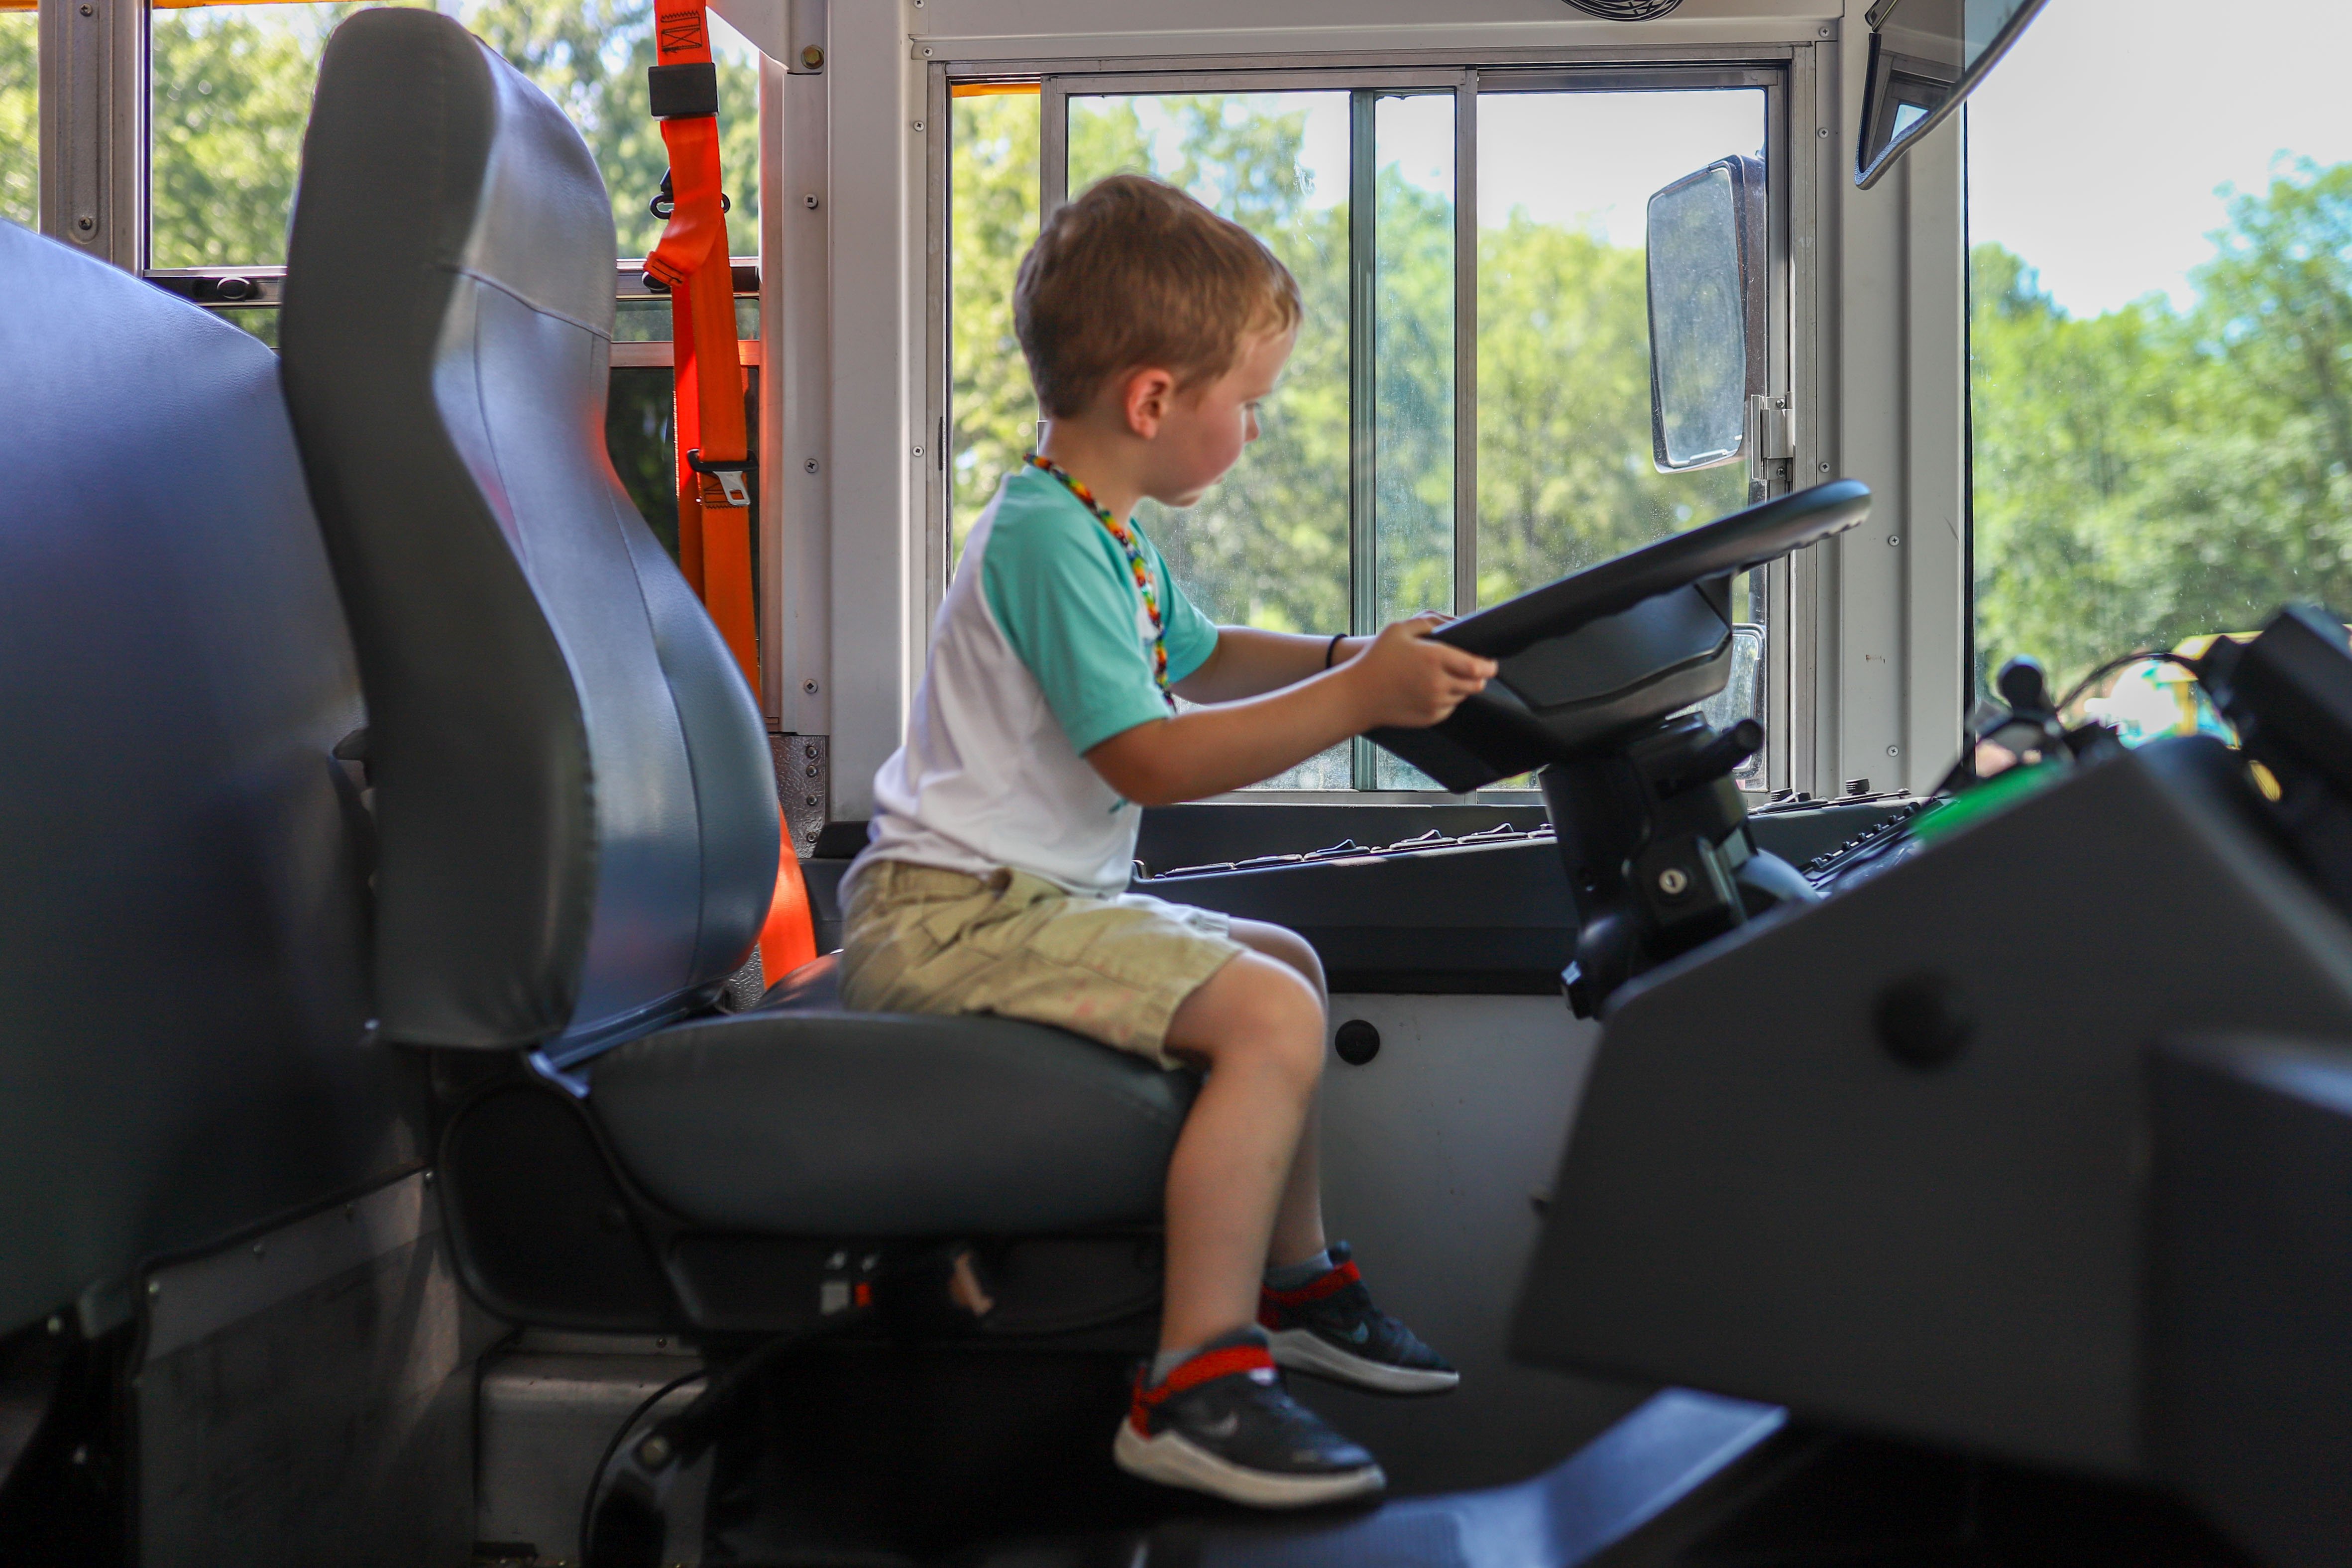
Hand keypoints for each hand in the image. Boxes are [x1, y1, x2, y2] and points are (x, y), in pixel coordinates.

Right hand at [1338, 613, 1496, 729]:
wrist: (1357, 695)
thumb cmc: (1375, 660)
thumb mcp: (1397, 630)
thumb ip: (1427, 622)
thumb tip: (1450, 624)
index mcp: (1434, 659)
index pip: (1477, 666)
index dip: (1489, 665)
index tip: (1490, 662)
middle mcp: (1438, 683)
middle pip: (1476, 683)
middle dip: (1478, 676)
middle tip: (1471, 669)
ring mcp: (1435, 703)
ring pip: (1463, 696)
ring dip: (1461, 687)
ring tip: (1444, 677)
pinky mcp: (1430, 718)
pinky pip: (1450, 708)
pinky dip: (1447, 700)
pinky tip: (1431, 690)